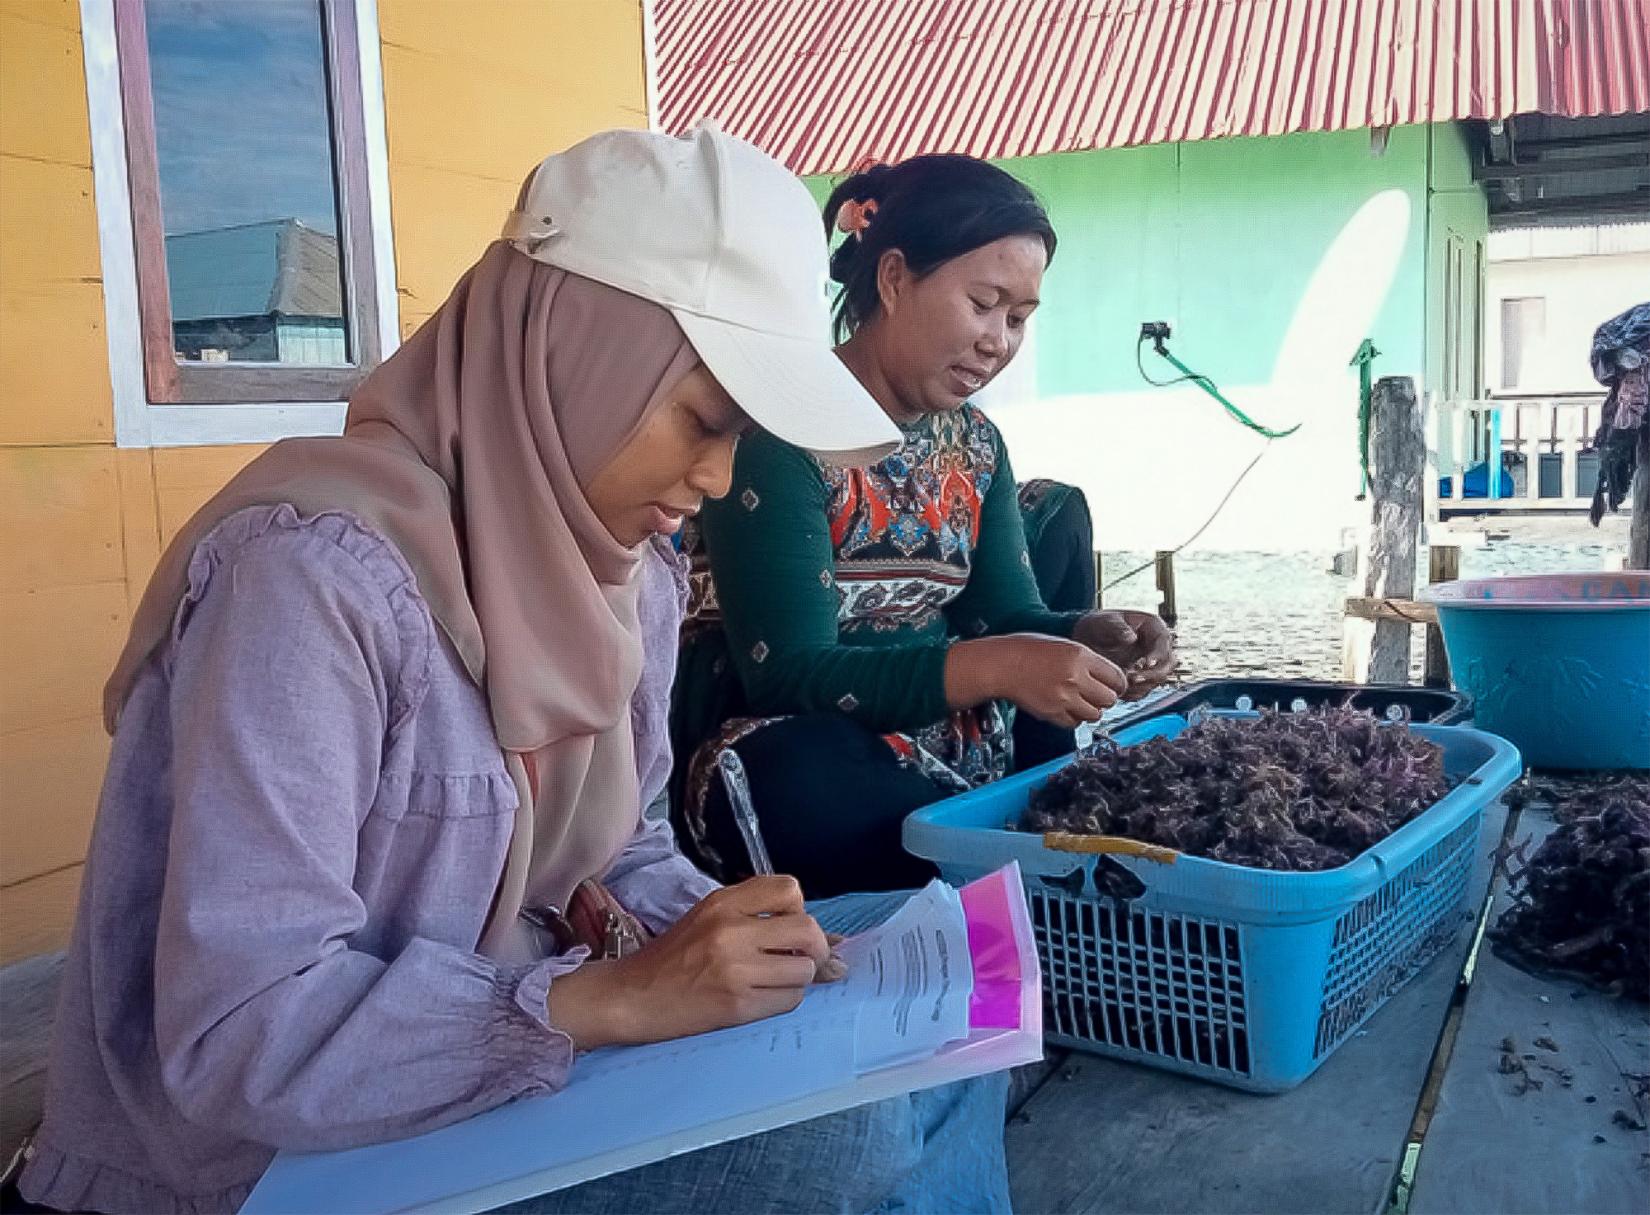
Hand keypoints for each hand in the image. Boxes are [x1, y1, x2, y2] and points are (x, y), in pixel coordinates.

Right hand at [546, 877, 834, 1050]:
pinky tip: (761, 999)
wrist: (631, 997)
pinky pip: (789, 1000)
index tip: (788, 929)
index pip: (790, 889)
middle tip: (801, 960)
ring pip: (804, 970)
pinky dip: (784, 1001)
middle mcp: (731, 930)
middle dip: (815, 949)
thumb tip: (836, 942)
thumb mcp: (711, 921)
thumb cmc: (672, 958)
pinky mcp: (737, 1004)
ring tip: (772, 982)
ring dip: (798, 979)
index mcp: (722, 902)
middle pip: (808, 930)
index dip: (799, 911)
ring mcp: (735, 968)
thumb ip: (762, 920)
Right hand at [946, 634, 1126, 727]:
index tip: (1115, 686)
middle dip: (1105, 697)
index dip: (1118, 684)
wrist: (1000, 665)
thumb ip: (1086, 661)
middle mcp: (1075, 677)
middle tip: (1096, 694)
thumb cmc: (1027, 650)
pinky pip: (1075, 723)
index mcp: (1080, 655)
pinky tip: (1065, 707)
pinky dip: (1074, 718)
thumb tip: (1107, 678)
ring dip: (1090, 709)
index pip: (1116, 677)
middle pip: (1110, 699)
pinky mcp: (1052, 713)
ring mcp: (1063, 698)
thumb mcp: (1062, 644)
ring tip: (1079, 701)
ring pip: (1095, 714)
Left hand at [1072, 610, 1175, 700]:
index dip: (1158, 654)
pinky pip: (1143, 690)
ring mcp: (1151, 665)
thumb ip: (1117, 628)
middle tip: (1134, 678)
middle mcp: (1156, 647)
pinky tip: (1120, 689)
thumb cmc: (1098, 626)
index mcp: (1153, 628)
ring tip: (1123, 683)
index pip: (1164, 642)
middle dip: (1152, 674)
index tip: (1146, 663)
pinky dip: (1133, 692)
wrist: (1087, 641)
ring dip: (1142, 685)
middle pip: (1167, 664)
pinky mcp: (1142, 679)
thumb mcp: (1105, 622)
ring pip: (1157, 680)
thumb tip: (1131, 638)